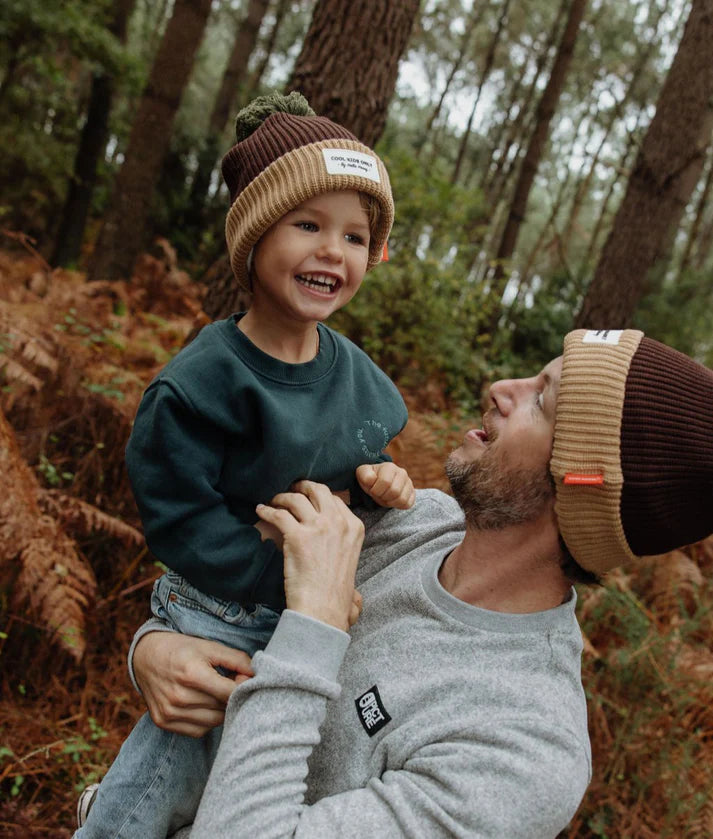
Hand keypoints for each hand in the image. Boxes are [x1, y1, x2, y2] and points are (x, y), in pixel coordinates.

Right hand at [133, 631, 253, 737]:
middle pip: (222, 708)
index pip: (230, 693)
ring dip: (220, 710)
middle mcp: (179, 697)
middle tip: (230, 684)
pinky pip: (198, 731)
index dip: (243, 687)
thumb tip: (256, 676)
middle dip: (232, 697)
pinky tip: (203, 704)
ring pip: (213, 722)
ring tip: (216, 693)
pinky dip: (206, 720)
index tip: (243, 679)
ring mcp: (170, 713)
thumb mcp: (210, 647)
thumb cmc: (183, 650)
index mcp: (192, 674)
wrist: (146, 656)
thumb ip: (237, 660)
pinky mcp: (164, 723)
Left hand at [256, 480, 363, 630]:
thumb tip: (346, 568)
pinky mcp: (296, 535)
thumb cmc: (336, 596)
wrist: (322, 610)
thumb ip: (348, 552)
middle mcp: (338, 522)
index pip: (336, 500)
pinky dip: (267, 510)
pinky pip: (278, 514)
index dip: (320, 497)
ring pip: (296, 498)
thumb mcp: (353, 564)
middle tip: (292, 490)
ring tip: (274, 500)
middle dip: (304, 487)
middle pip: (318, 490)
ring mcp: (318, 527)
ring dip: (283, 497)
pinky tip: (260, 510)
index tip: (309, 499)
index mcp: (354, 528)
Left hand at [356, 462, 414, 508]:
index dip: (376, 490)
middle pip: (395, 492)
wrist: (378, 482)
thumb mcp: (363, 474)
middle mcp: (402, 473)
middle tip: (379, 494)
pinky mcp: (412, 492)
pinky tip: (392, 500)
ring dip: (390, 502)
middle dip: (383, 497)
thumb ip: (365, 475)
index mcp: (390, 467)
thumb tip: (371, 479)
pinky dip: (398, 506)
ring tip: (385, 497)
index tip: (372, 489)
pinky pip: (408, 504)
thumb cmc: (371, 478)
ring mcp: (409, 483)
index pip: (385, 482)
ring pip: (402, 499)